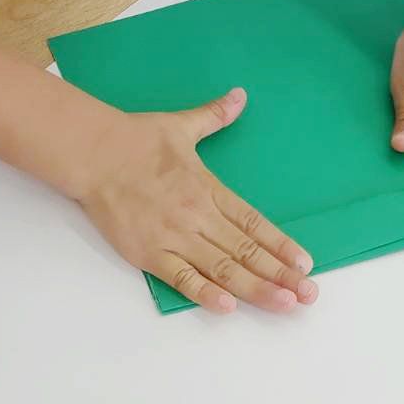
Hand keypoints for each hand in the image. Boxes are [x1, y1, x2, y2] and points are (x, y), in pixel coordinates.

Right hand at [78, 89, 317, 312]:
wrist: (94, 153)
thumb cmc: (136, 139)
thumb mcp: (181, 125)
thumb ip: (214, 117)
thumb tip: (239, 96)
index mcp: (208, 188)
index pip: (253, 221)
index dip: (281, 244)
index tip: (305, 262)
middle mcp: (197, 214)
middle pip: (246, 250)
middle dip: (280, 274)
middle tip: (308, 294)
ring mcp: (174, 236)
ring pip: (222, 268)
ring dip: (256, 288)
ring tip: (283, 304)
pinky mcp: (148, 252)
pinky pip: (181, 278)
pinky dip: (205, 293)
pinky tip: (228, 306)